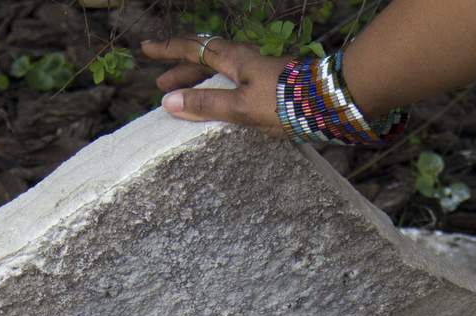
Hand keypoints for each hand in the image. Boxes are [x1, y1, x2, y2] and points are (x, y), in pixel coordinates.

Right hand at [140, 36, 287, 132]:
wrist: (328, 102)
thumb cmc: (285, 102)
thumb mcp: (240, 107)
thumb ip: (206, 105)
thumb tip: (170, 102)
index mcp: (234, 60)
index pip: (194, 49)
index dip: (169, 50)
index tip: (146, 48)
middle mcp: (244, 61)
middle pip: (205, 60)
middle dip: (181, 70)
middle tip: (161, 85)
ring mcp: (258, 73)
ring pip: (220, 72)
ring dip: (199, 83)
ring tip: (184, 99)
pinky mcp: (269, 87)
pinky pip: (233, 84)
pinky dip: (217, 92)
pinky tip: (218, 107)